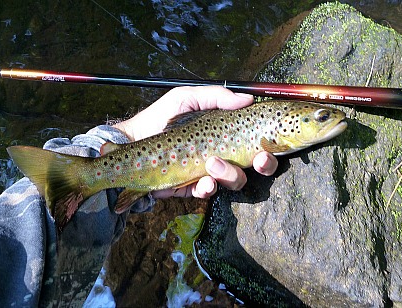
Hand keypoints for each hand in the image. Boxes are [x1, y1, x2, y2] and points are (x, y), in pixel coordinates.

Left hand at [113, 86, 277, 197]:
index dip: (269, 145)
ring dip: (230, 173)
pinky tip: (203, 181)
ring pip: (235, 180)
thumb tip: (248, 98)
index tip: (270, 144)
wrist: (131, 142)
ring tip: (212, 162)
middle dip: (264, 164)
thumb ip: (215, 96)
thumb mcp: (187, 98)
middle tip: (259, 159)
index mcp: (226, 133)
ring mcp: (209, 172)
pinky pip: (209, 192)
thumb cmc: (160, 117)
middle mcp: (224, 153)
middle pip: (256, 165)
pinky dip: (209, 187)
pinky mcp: (193, 187)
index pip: (256, 140)